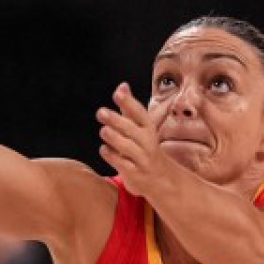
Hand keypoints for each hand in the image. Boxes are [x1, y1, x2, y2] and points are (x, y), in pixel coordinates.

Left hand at [97, 84, 178, 198]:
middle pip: (132, 129)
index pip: (140, 113)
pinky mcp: (135, 173)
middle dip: (117, 120)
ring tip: (104, 131)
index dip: (129, 102)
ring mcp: (141, 158)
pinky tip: (104, 150)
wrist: (161, 178)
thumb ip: (129, 108)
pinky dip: (113, 157)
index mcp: (148, 128)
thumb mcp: (140, 127)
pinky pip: (123, 164)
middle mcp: (147, 142)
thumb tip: (122, 86)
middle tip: (101, 112)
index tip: (118, 93)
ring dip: (115, 138)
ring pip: (128, 147)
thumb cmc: (145, 148)